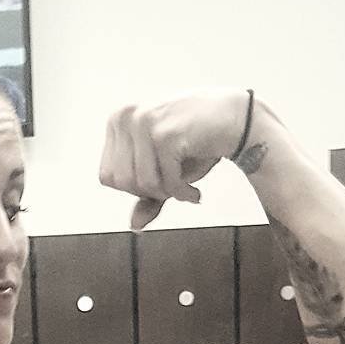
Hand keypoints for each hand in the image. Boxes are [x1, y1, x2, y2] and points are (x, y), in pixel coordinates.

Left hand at [98, 89, 253, 229]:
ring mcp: (145, 122)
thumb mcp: (165, 170)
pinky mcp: (166, 134)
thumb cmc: (197, 143)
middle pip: (122, 182)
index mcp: (118, 120)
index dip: (133, 188)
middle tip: (173, 186)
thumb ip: (147, 196)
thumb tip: (134, 227)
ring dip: (168, 194)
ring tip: (185, 188)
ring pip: (143, 184)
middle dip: (150, 192)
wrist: (236, 119)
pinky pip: (166, 183)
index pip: (108, 176)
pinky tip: (195, 192)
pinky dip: (182, 194)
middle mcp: (127, 117)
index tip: (158, 182)